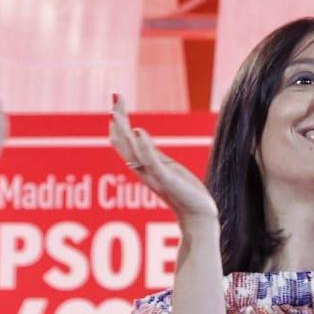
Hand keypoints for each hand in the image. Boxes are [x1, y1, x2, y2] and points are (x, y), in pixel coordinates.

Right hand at [109, 95, 217, 228]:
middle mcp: (144, 171)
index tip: (117, 102)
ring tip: (116, 113)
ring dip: (123, 131)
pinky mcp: (166, 179)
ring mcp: (154, 175)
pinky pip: (151, 161)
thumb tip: (141, 137)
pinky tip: (139, 131)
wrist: (198, 215)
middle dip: (119, 121)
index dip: (120, 123)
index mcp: (144, 167)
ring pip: (132, 151)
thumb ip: (152, 155)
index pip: (125, 142)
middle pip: (123, 143)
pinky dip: (144, 146)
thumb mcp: (166, 167)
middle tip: (115, 98)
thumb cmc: (185, 193)